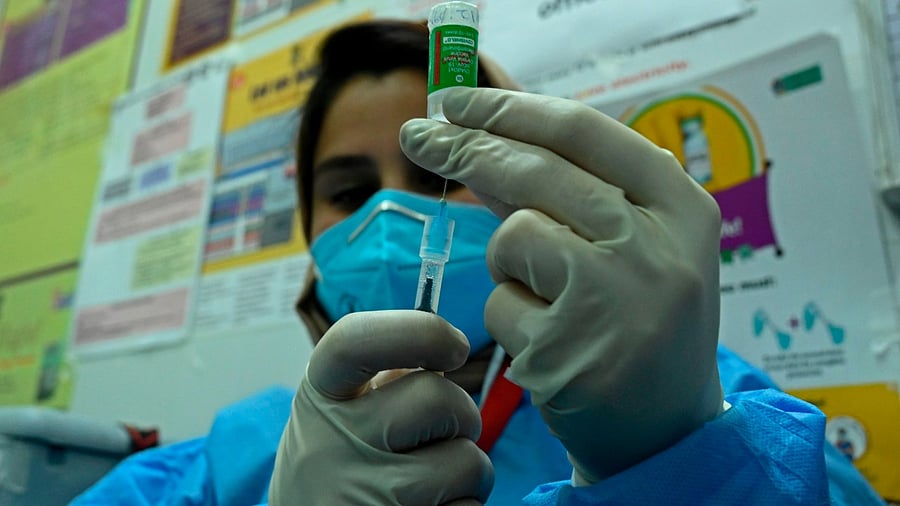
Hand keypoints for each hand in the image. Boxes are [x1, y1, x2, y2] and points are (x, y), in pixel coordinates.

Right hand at [269, 310, 493, 504]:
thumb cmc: (340, 470)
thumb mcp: (338, 417)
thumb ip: (383, 381)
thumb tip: (445, 348)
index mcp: (318, 399)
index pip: (355, 340)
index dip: (421, 331)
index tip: (455, 345)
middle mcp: (332, 446)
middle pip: (437, 398)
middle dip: (463, 413)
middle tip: (446, 434)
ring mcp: (364, 495)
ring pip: (467, 461)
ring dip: (468, 472)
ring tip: (433, 485)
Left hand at [400, 88, 723, 483]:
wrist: (666, 431)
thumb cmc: (641, 324)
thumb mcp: (638, 248)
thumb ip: (577, 195)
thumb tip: (483, 140)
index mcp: (681, 207)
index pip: (581, 131)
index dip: (508, 108)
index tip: (457, 100)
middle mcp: (655, 246)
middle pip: (534, 170)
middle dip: (466, 147)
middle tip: (419, 137)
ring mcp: (612, 299)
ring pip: (512, 235)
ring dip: (509, 263)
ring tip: (551, 299)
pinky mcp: (564, 350)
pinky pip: (500, 303)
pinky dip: (510, 317)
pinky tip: (550, 342)